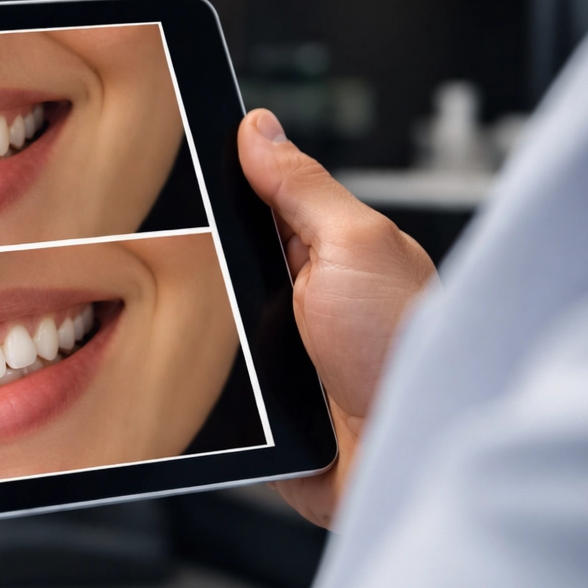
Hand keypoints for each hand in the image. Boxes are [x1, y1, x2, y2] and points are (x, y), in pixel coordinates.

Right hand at [239, 110, 436, 527]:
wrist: (406, 459)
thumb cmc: (404, 352)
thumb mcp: (353, 245)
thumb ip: (303, 187)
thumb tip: (259, 129)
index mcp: (329, 250)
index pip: (257, 201)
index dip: (220, 183)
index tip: (181, 165)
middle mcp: (304, 300)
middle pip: (222, 261)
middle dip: (200, 260)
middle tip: (200, 263)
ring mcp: (279, 356)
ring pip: (206, 324)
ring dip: (200, 328)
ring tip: (216, 331)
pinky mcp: (260, 412)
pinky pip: (206, 387)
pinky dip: (199, 384)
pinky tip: (211, 381)